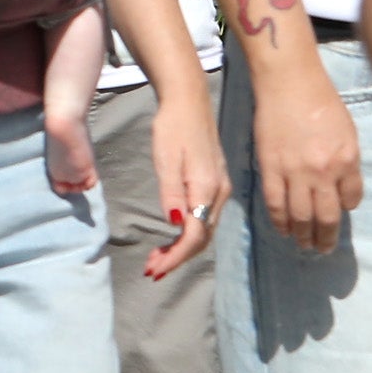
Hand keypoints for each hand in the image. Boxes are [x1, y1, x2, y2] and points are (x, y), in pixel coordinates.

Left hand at [143, 87, 226, 281]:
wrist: (188, 103)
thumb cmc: (172, 127)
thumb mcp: (166, 159)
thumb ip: (171, 192)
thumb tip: (176, 224)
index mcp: (207, 188)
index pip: (195, 236)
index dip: (175, 257)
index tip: (154, 270)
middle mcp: (219, 193)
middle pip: (202, 238)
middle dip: (177, 258)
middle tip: (151, 270)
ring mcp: (220, 189)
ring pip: (204, 230)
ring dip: (181, 248)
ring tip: (156, 259)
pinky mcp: (215, 184)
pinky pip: (204, 218)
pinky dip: (188, 234)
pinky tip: (172, 236)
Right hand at [245, 62, 363, 253]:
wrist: (288, 84)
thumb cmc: (323, 103)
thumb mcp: (349, 134)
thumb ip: (348, 165)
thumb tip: (343, 193)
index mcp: (346, 161)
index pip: (350, 200)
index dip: (345, 211)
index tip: (339, 217)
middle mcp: (322, 171)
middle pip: (325, 216)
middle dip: (325, 238)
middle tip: (322, 250)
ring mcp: (294, 171)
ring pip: (300, 215)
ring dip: (302, 235)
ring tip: (303, 245)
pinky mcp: (269, 167)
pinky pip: (275, 202)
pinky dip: (279, 220)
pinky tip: (283, 230)